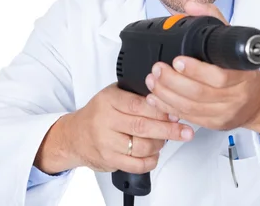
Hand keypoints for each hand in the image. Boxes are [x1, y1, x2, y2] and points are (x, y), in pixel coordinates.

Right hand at [35, 83, 194, 174]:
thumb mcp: (113, 94)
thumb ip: (136, 94)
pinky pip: (136, 165)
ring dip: (159, 145)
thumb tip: (168, 94)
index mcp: (108, 100)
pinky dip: (150, 161)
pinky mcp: (109, 160)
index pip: (138, 104)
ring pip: (141, 147)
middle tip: (185, 130)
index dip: (160, 110)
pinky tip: (154, 154)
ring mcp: (106, 143)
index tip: (176, 112)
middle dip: (168, 130)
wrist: (74, 135)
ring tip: (166, 139)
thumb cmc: (99, 113)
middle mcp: (105, 121)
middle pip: (142, 127)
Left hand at [144, 2, 259, 133]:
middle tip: (157, 68)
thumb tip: (192, 6)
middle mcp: (235, 96)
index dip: (196, 70)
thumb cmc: (243, 72)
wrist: (257, 101)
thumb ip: (212, 20)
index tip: (177, 60)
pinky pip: (188, 118)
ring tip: (152, 81)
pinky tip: (156, 98)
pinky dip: (168, 107)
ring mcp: (224, 113)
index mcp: (242, 75)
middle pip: (199, 93)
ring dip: (166, 94)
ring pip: (190, 107)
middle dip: (172, 81)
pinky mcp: (213, 124)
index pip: (219, 76)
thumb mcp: (232, 42)